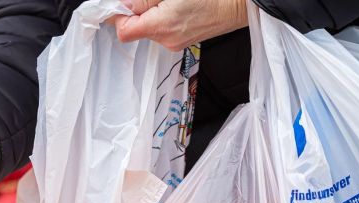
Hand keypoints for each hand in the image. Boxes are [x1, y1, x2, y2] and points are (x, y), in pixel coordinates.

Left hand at [113, 0, 247, 50]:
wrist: (241, 3)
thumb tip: (122, 5)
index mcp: (161, 26)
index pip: (123, 30)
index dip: (117, 14)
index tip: (120, 2)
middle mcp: (167, 40)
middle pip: (135, 29)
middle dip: (136, 10)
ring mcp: (175, 42)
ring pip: (149, 28)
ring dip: (151, 13)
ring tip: (170, 0)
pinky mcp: (183, 40)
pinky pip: (163, 29)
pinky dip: (163, 17)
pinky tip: (177, 5)